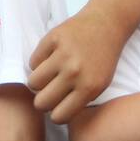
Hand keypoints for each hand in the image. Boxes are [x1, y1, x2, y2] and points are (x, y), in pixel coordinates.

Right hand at [29, 5, 125, 124]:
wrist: (106, 24)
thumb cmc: (102, 58)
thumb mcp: (100, 85)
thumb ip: (79, 99)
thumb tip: (53, 113)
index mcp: (89, 88)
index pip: (59, 116)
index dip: (56, 113)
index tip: (58, 105)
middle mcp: (75, 73)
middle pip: (41, 102)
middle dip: (44, 100)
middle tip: (50, 91)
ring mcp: (62, 55)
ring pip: (33, 83)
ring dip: (39, 82)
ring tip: (49, 75)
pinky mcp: (52, 38)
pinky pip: (33, 61)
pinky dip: (39, 62)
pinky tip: (51, 57)